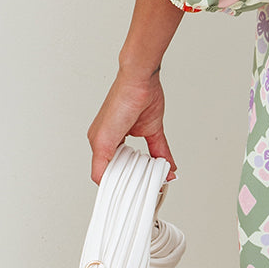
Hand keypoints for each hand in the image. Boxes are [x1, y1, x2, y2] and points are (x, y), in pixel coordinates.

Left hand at [87, 67, 177, 186]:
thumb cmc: (143, 94)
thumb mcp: (153, 129)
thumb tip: (169, 166)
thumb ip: (159, 151)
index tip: (137, 185)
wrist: (139, 78)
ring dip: (121, 183)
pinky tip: (124, 186)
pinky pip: (100, 170)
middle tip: (142, 189)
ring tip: (138, 187)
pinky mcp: (101, 141)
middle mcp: (100, 139)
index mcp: (110, 136)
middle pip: (108, 172)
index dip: (126, 177)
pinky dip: (112, 181)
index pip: (113, 165)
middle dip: (126, 183)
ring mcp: (98, 140)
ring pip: (103, 174)